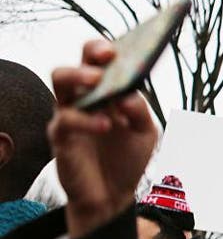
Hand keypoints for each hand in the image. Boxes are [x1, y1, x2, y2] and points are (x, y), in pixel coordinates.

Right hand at [49, 40, 157, 238]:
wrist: (113, 195)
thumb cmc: (127, 158)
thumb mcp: (145, 134)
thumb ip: (140, 112)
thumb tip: (127, 95)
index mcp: (107, 91)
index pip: (103, 60)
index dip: (111, 48)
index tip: (128, 43)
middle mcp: (85, 96)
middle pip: (80, 60)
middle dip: (93, 51)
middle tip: (108, 55)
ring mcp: (70, 113)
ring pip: (60, 79)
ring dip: (79, 75)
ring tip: (98, 81)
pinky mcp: (60, 135)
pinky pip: (66, 119)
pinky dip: (87, 120)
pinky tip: (107, 125)